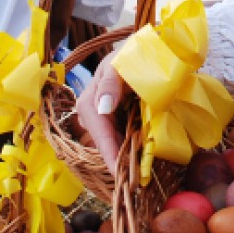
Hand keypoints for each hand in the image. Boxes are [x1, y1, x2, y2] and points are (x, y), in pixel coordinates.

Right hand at [75, 48, 128, 171]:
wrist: (142, 49)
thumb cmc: (131, 54)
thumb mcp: (121, 62)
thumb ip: (112, 80)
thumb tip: (104, 106)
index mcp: (91, 101)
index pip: (100, 134)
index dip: (110, 155)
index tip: (121, 175)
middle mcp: (92, 113)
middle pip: (104, 143)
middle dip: (118, 162)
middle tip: (134, 183)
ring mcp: (103, 118)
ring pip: (112, 143)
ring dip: (124, 158)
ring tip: (137, 176)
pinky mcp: (114, 120)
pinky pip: (120, 138)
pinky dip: (128, 148)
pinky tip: (139, 158)